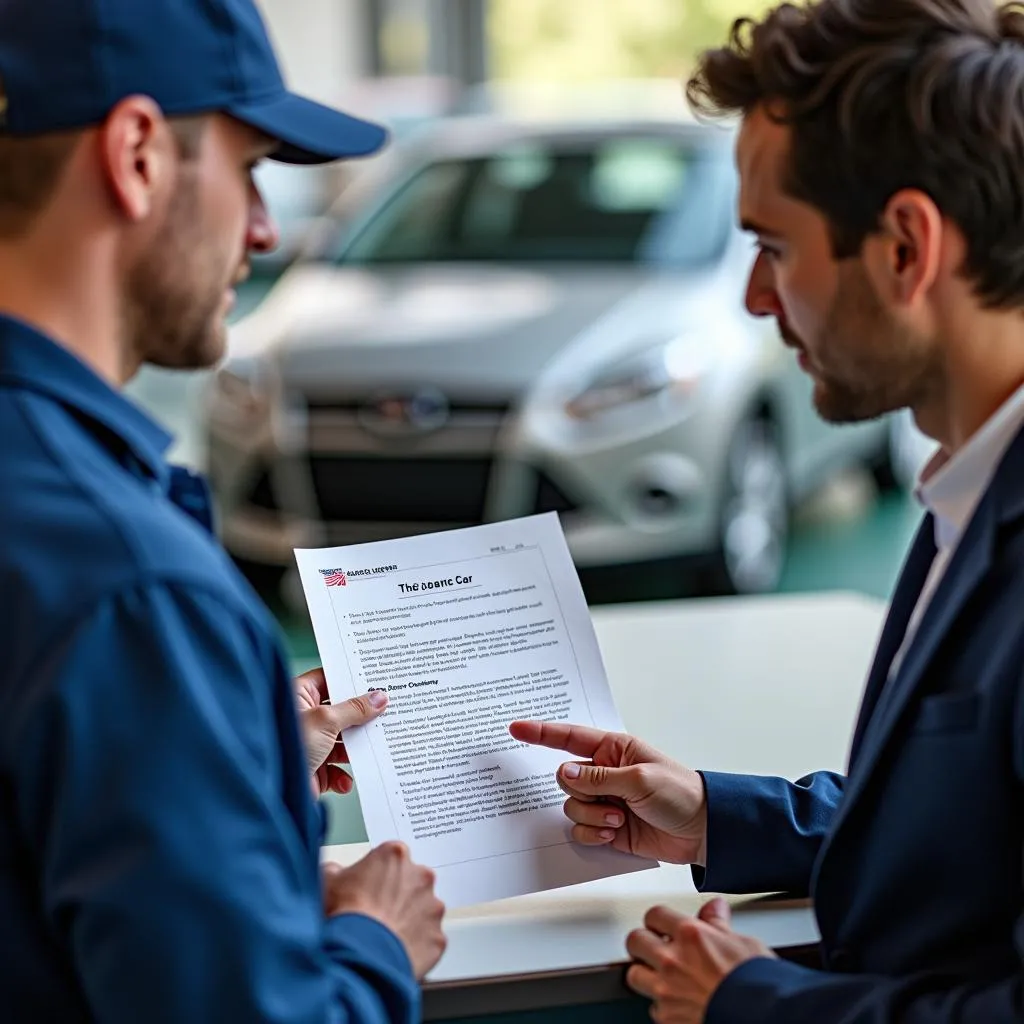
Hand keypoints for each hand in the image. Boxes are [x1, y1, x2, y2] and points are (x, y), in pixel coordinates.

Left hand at [296, 668, 387, 795]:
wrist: (271, 790)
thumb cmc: (285, 746)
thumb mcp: (325, 720)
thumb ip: (354, 709)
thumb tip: (378, 698)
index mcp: (299, 697)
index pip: (328, 681)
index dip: (350, 681)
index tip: (374, 680)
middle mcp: (305, 719)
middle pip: (340, 712)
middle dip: (360, 717)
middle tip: (384, 712)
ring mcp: (310, 744)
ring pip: (342, 742)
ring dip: (355, 749)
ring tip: (370, 749)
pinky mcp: (314, 769)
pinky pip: (336, 769)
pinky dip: (343, 776)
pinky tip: (344, 780)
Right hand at [322, 842, 445, 978]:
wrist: (359, 954)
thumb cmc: (344, 916)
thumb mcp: (327, 882)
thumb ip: (336, 871)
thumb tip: (335, 873)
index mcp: (395, 856)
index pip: (390, 859)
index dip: (377, 876)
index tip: (369, 889)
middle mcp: (421, 877)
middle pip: (412, 883)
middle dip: (398, 896)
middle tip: (378, 914)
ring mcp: (433, 908)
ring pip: (424, 912)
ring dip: (410, 921)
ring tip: (385, 937)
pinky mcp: (437, 938)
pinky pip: (428, 941)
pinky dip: (415, 947)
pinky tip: (395, 953)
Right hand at [508, 721, 706, 863]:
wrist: (702, 831)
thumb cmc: (680, 794)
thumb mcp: (639, 779)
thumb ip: (598, 777)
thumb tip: (564, 773)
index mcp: (613, 750)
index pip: (569, 738)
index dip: (540, 733)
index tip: (515, 728)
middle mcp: (604, 773)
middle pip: (565, 779)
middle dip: (582, 793)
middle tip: (610, 800)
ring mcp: (604, 801)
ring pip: (571, 807)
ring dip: (591, 816)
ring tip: (618, 820)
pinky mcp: (606, 827)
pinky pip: (580, 830)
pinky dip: (593, 834)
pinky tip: (614, 833)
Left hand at [625, 899, 774, 1022]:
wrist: (763, 1018)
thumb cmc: (758, 983)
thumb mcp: (743, 942)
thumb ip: (719, 925)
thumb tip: (714, 908)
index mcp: (690, 935)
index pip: (655, 914)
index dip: (658, 919)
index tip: (662, 924)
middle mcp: (672, 960)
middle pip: (635, 940)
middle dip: (644, 942)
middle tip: (654, 946)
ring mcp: (667, 991)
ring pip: (635, 975)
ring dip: (646, 973)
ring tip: (661, 975)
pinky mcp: (668, 1018)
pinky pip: (653, 1007)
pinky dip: (663, 1005)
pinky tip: (678, 1002)